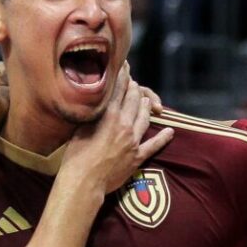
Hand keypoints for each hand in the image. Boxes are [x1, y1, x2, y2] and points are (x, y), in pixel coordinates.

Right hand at [62, 63, 173, 194]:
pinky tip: (170, 131)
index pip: (119, 90)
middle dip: (134, 89)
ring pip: (144, 119)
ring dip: (146, 107)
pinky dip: (163, 138)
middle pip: (133, 101)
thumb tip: (97, 103)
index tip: (125, 66)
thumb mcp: (81, 127)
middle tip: (134, 83)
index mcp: (109, 116)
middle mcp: (124, 125)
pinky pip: (154, 145)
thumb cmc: (76, 155)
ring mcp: (133, 141)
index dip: (123, 76)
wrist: (85, 181)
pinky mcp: (137, 157)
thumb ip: (93, 114)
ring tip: (147, 101)